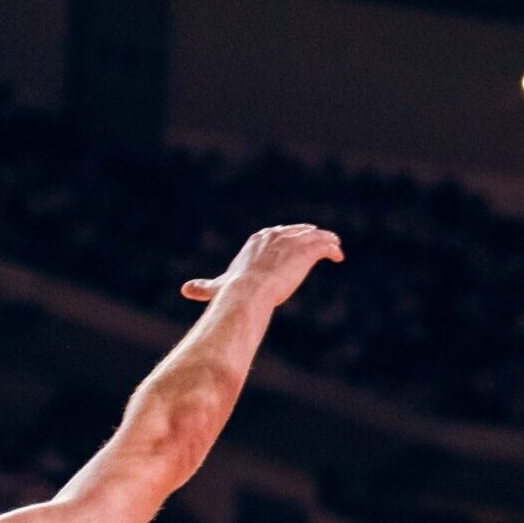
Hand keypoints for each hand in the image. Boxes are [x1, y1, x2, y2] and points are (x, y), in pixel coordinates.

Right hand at [182, 224, 343, 306]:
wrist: (248, 292)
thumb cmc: (234, 291)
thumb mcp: (218, 287)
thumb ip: (204, 287)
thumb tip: (184, 290)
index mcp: (257, 240)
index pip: (276, 233)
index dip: (287, 236)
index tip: (294, 240)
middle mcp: (275, 235)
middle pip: (297, 230)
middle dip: (308, 235)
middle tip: (318, 240)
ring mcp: (292, 242)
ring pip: (315, 236)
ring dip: (326, 240)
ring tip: (335, 246)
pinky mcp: (306, 251)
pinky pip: (325, 246)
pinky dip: (333, 249)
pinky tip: (339, 257)